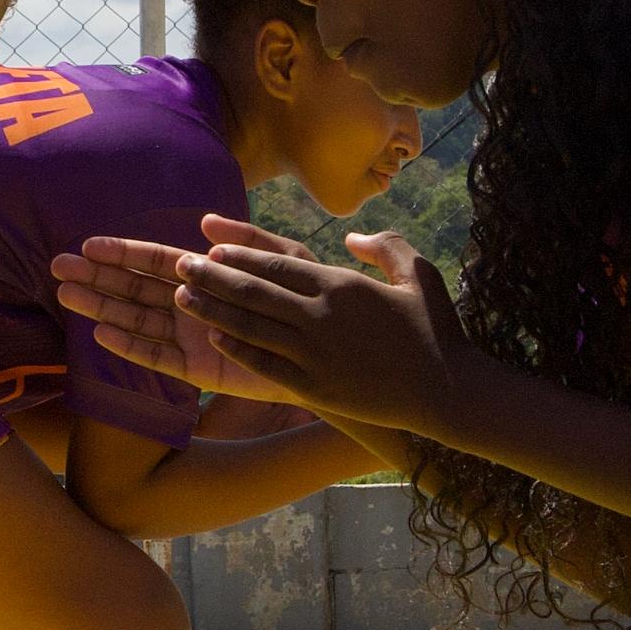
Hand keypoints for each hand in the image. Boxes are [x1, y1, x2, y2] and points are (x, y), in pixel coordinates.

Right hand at [57, 224, 294, 397]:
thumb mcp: (284, 263)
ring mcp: (189, 337)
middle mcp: (189, 305)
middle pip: (133, 288)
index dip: (121, 252)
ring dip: (101, 306)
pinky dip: (130, 346)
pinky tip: (102, 333)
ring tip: (66, 295)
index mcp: (205, 276)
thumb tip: (205, 222)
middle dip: (96, 278)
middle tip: (57, 267)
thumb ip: (249, 242)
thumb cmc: (306, 304)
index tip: (87, 245)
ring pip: (136, 319)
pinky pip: (157, 356)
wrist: (325, 355)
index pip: (153, 260)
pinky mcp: (197, 369)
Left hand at [94, 216, 473, 436]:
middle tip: (180, 265)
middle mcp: (322, 318)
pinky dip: (237, 349)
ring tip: (181, 298)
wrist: (450, 392)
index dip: (241, 253)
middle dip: (213, 276)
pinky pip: (266, 365)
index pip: (279, 264)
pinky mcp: (316, 388)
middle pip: (255, 292)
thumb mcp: (419, 274)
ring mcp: (316, 355)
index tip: (211, 244)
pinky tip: (214, 338)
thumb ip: (385, 246)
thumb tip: (351, 236)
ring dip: (213, 310)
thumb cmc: (437, 330)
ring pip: (252, 327)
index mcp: (343, 285)